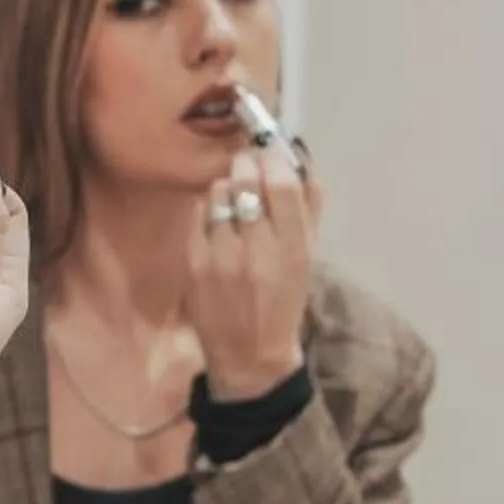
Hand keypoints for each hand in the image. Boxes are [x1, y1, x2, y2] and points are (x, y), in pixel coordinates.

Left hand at [185, 143, 322, 398]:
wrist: (250, 353)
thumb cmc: (284, 298)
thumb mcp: (308, 255)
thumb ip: (309, 204)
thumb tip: (299, 155)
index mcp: (294, 248)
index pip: (282, 185)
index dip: (273, 157)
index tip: (269, 150)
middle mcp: (258, 250)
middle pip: (246, 181)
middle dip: (246, 162)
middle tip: (247, 160)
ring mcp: (222, 257)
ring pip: (218, 192)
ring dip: (226, 184)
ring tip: (234, 196)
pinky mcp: (195, 263)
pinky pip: (198, 214)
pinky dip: (208, 207)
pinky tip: (217, 218)